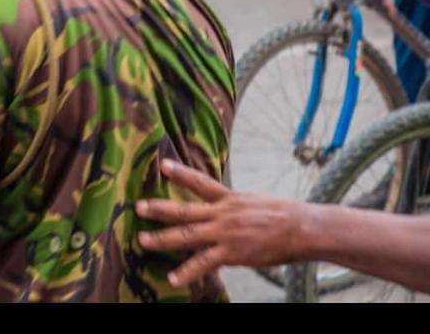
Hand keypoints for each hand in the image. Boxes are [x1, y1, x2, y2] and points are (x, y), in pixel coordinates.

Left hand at [135, 159, 308, 286]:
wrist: (303, 229)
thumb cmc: (284, 215)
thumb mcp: (254, 201)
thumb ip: (234, 204)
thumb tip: (222, 205)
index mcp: (229, 198)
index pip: (200, 182)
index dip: (181, 173)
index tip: (162, 164)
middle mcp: (222, 213)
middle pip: (184, 210)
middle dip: (159, 209)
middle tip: (137, 207)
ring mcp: (225, 234)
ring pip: (187, 235)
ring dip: (162, 238)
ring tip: (143, 241)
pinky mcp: (232, 253)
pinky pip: (204, 263)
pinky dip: (187, 272)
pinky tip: (173, 278)